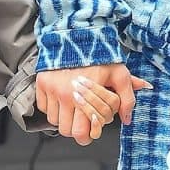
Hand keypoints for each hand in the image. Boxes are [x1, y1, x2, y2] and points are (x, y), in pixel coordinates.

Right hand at [36, 64, 151, 145]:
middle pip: (66, 131)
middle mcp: (66, 95)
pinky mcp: (42, 84)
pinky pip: (44, 108)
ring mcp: (51, 90)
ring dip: (64, 118)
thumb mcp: (120, 75)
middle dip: (76, 129)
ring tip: (74, 107)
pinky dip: (52, 107)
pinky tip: (63, 98)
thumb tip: (127, 119)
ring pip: (54, 121)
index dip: (88, 134)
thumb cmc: (101, 56)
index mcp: (86, 96)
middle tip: (83, 120)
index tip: (93, 126)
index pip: (81, 132)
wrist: (79, 35)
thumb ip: (127, 99)